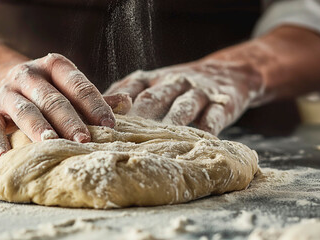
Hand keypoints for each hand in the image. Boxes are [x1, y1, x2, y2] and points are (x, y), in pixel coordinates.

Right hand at [0, 53, 124, 158]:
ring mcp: (6, 92)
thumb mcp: (67, 87)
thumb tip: (127, 102)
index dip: (94, 105)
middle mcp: (28, 75)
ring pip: (23, 110)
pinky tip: (4, 157)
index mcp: (54, 66)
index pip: (77, 84)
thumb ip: (93, 98)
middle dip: (69, 120)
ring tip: (50, 142)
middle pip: (52, 99)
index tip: (111, 125)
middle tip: (84, 139)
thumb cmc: (45, 90)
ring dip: (37, 126)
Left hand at [105, 60, 265, 134]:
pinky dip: (206, 130)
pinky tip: (199, 143)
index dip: (115, 107)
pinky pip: (214, 117)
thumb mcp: (153, 85)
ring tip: (158, 142)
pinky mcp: (222, 103)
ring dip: (170, 124)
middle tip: (122, 138)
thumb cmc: (178, 88)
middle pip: (152, 98)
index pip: (129, 90)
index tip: (100, 125)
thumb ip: (126, 100)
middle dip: (137, 118)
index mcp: (151, 78)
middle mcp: (172, 82)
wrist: (228, 72)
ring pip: (182, 107)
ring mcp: (198, 92)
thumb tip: (91, 121)